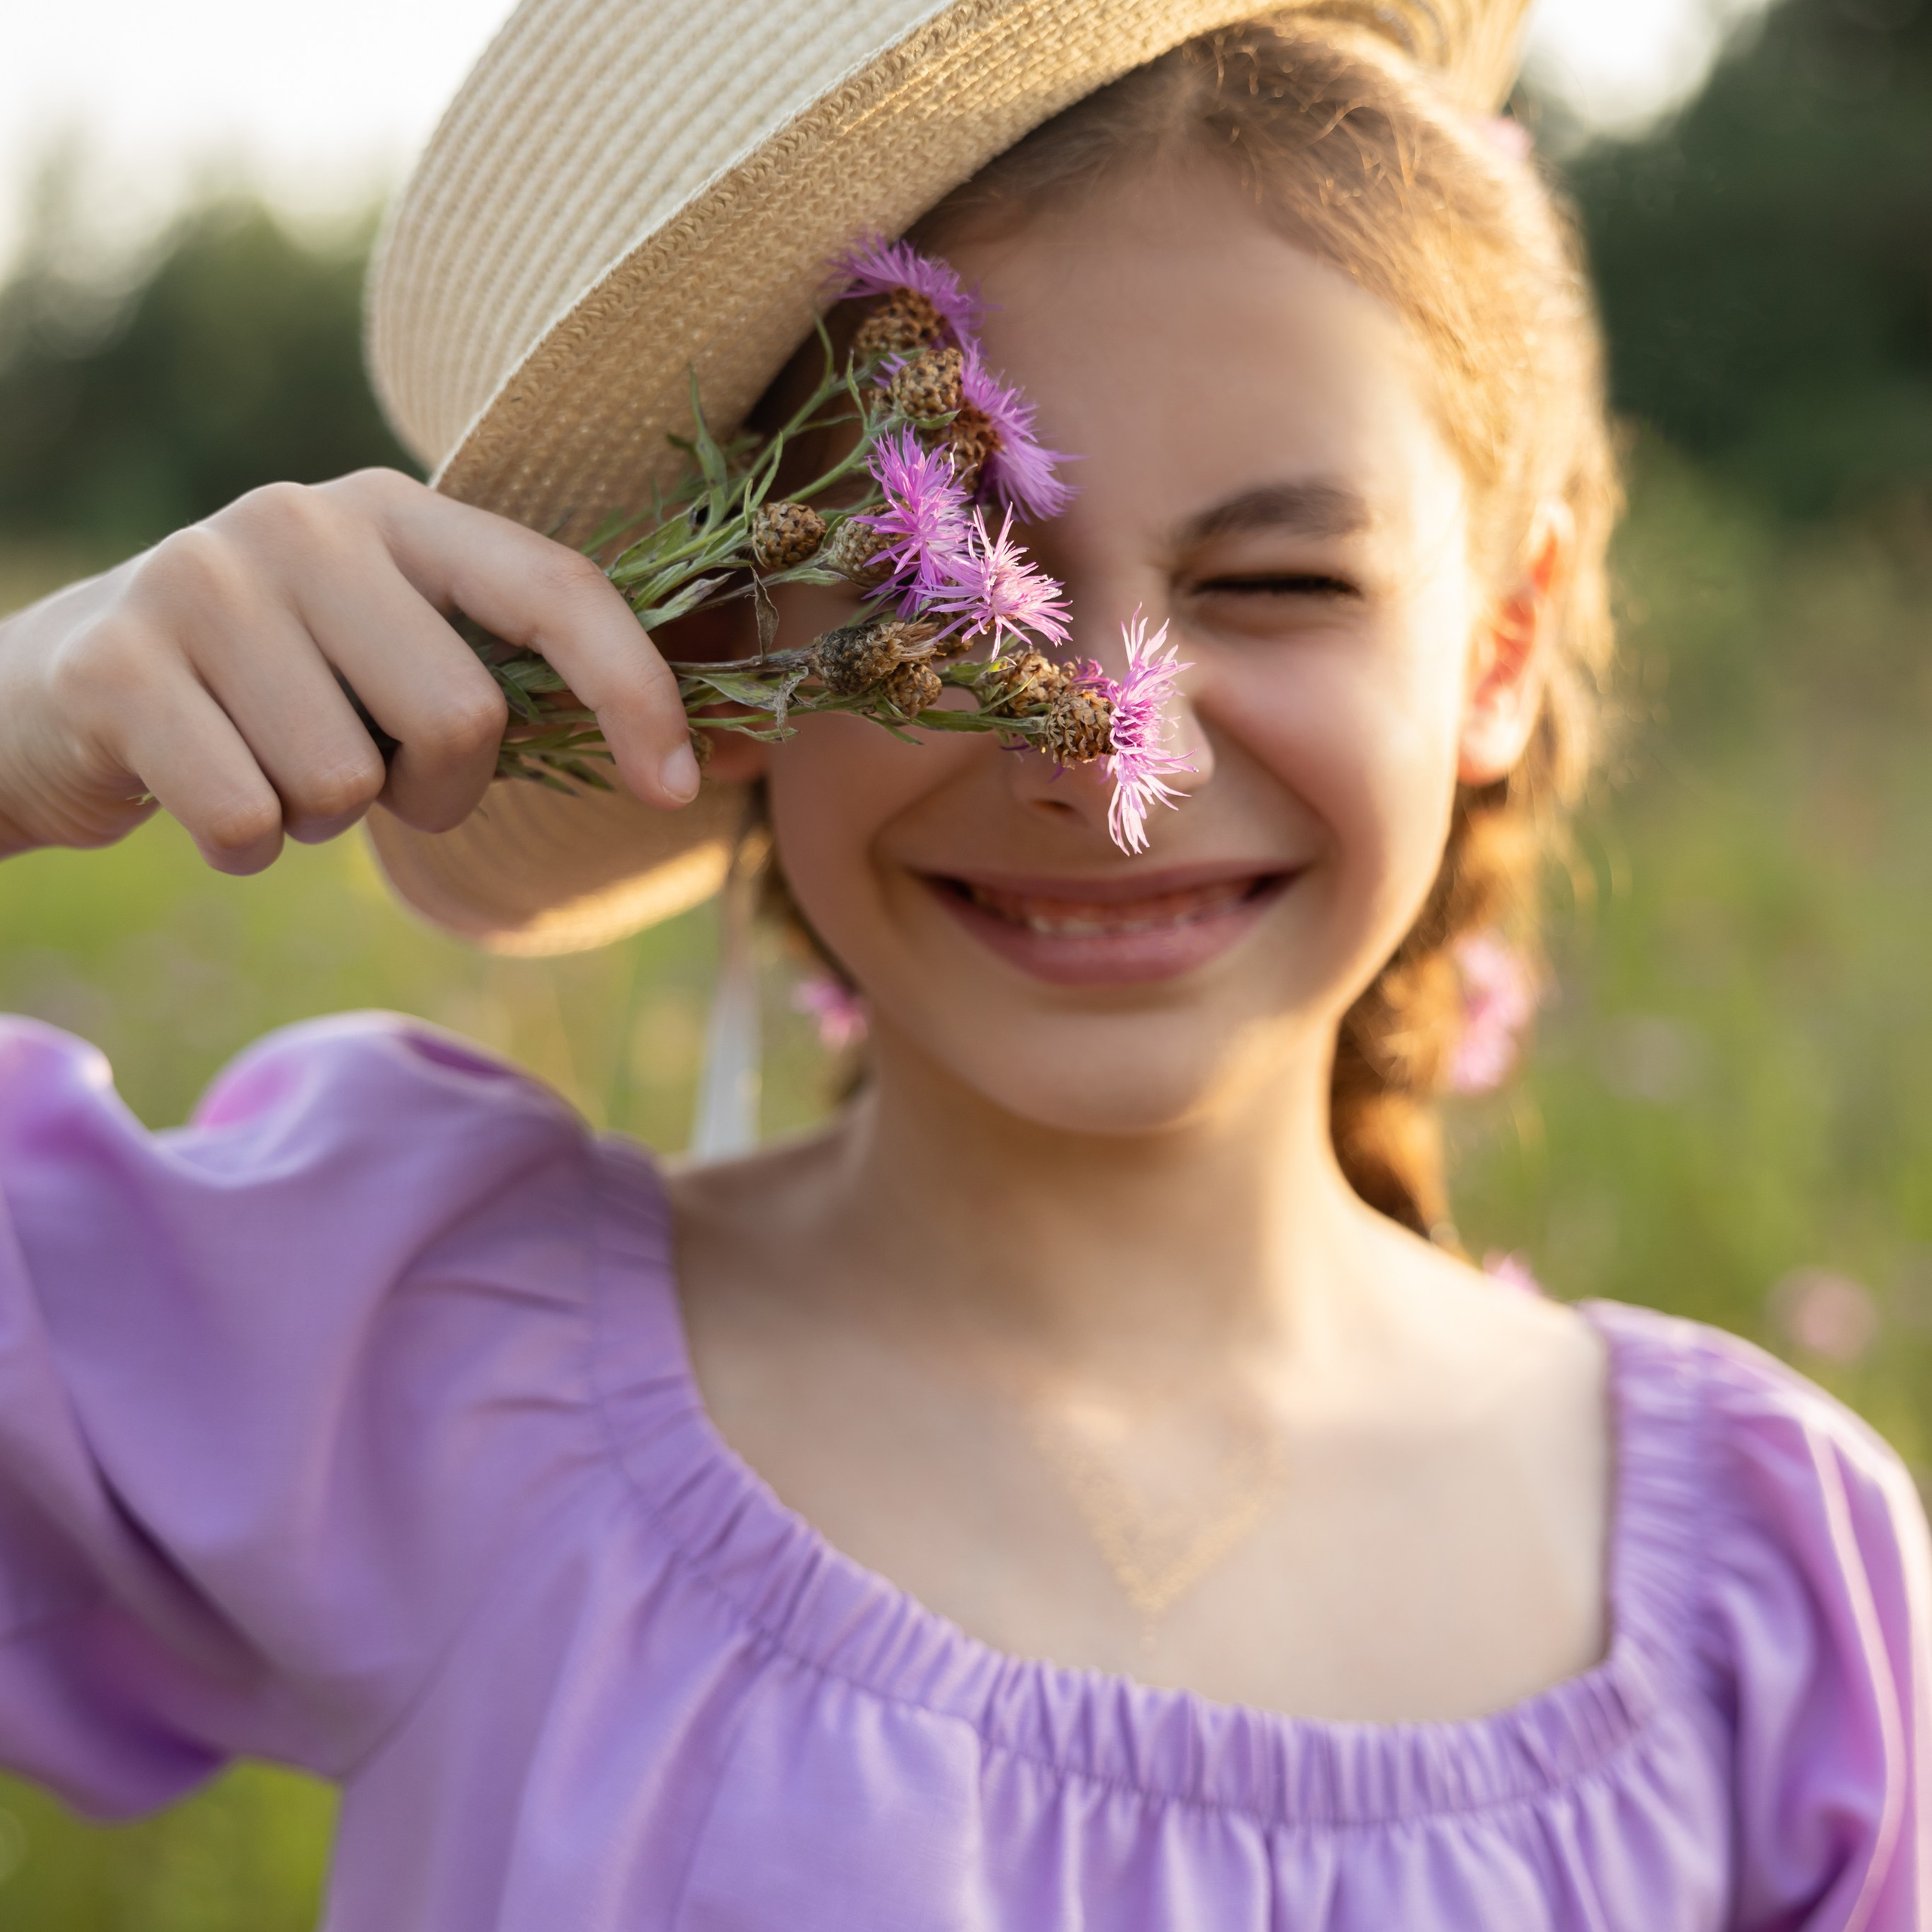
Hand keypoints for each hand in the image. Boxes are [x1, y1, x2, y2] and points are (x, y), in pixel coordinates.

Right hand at [0, 469, 700, 873]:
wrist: (57, 694)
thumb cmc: (272, 694)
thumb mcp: (393, 659)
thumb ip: (513, 685)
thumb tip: (704, 769)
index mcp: (397, 512)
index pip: (555, 589)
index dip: (636, 691)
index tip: (675, 789)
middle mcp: (305, 520)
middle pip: (462, 718)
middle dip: (434, 791)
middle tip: (368, 776)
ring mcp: (203, 580)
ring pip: (345, 785)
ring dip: (323, 818)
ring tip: (266, 763)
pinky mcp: (120, 664)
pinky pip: (250, 823)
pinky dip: (243, 846)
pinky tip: (202, 792)